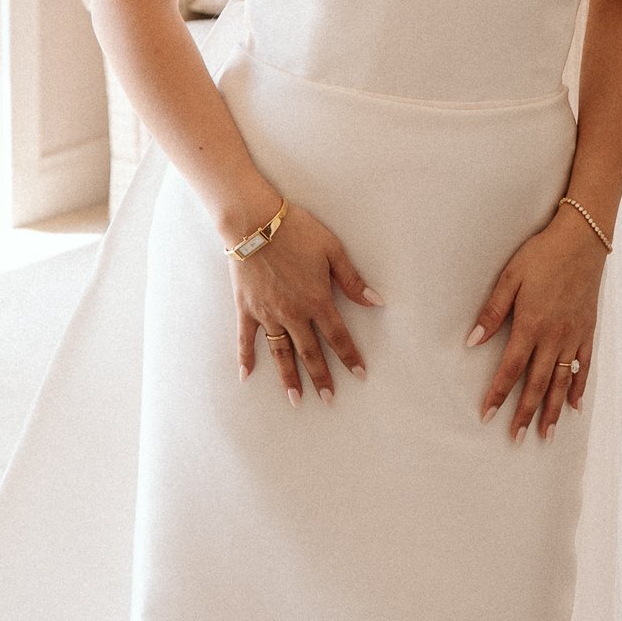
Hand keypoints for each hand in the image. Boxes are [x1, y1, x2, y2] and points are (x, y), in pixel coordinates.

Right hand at [230, 203, 382, 402]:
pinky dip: (245, 358)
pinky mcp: (246, 309)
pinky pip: (246, 339)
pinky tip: (246, 377)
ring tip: (295, 399)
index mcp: (317, 300)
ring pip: (281, 352)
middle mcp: (293, 314)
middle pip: (310, 353)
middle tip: (329, 399)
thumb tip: (376, 301)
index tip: (360, 374)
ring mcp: (267, 314)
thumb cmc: (296, 231)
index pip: (338, 336)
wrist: (254, 221)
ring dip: (289, 377)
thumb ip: (352, 280)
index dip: (350, 356)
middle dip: (321, 377)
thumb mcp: (332, 250)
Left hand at [468, 211, 605, 441]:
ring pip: (562, 382)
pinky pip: (584, 366)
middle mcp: (554, 337)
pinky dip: (579, 388)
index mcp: (531, 325)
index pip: (510, 369)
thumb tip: (471, 340)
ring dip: (553, 411)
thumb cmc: (542, 255)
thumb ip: (492, 312)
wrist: (583, 240)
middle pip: (538, 384)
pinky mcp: (588, 331)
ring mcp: (574, 336)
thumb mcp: (510, 278)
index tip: (488, 416)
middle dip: (525, 413)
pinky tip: (576, 407)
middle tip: (516, 438)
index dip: (498, 394)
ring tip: (546, 435)